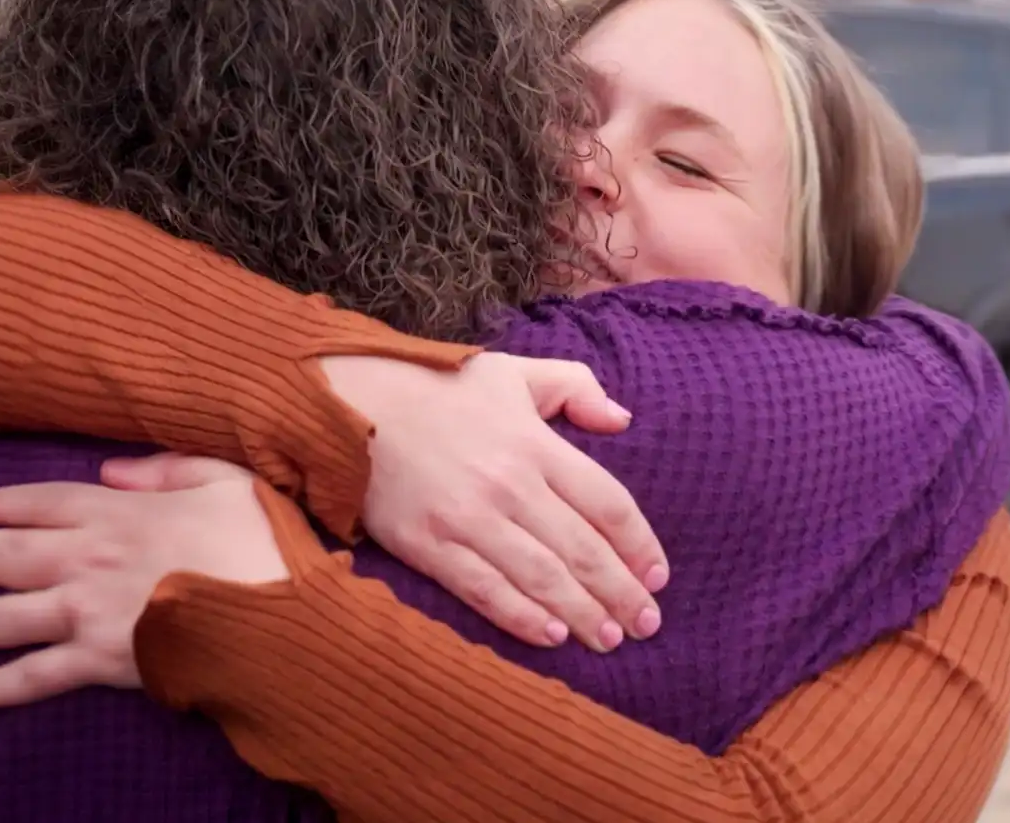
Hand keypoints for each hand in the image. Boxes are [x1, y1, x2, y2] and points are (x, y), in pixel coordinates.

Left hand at [0, 457, 283, 709]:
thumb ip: (168, 467)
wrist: (274, 613)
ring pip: (7, 615)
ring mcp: (89, 612)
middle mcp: (89, 558)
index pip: (46, 503)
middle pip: (9, 555)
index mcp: (120, 511)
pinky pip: (37, 675)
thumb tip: (111, 467)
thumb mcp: (226, 479)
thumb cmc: (261, 544)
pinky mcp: (100, 660)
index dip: (7, 504)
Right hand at [307, 351, 666, 650]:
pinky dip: (522, 616)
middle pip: (583, 549)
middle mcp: (509, 483)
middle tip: (646, 625)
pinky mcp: (428, 544)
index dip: (640, 545)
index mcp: (535, 443)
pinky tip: (551, 636)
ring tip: (609, 639)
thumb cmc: (438, 388)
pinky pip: (485, 590)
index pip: (607, 502)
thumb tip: (622, 418)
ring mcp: (468, 517)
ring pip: (542, 577)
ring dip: (583, 614)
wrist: (351, 402)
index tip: (658, 576)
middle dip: (621, 592)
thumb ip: (574, 386)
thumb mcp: (512, 370)